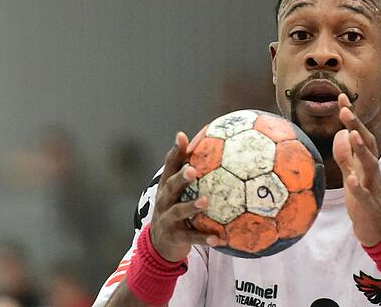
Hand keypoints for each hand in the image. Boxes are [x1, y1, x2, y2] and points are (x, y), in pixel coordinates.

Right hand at [149, 132, 220, 261]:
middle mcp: (164, 200)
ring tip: (205, 202)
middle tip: (193, 170)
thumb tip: (219, 146)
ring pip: (178, 211)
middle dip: (180, 177)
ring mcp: (168, 219)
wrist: (160, 243)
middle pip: (170, 186)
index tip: (181, 137)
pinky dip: (205, 237)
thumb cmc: (176, 209)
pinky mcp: (175, 237)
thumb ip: (194, 174)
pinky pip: (192, 237)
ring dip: (191, 206)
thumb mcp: (180, 192)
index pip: (170, 165)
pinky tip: (219, 238)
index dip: (175, 151)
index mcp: (167, 186)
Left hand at [332, 94, 380, 246]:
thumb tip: (340, 134)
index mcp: (365, 162)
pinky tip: (352, 180)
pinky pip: (365, 195)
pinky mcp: (369, 205)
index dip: (351, 116)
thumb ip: (346, 156)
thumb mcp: (352, 175)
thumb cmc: (364, 201)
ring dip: (361, 149)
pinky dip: (358, 187)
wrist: (378, 230)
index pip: (359, 133)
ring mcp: (372, 187)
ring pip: (370, 165)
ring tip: (352, 134)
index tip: (342, 96)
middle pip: (366, 143)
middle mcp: (371, 170)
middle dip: (356, 125)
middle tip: (345, 108)